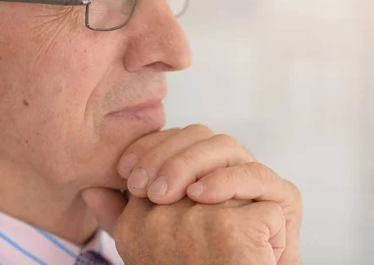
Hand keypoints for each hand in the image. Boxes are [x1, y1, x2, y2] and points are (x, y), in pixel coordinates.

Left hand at [115, 125, 301, 263]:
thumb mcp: (146, 239)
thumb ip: (122, 215)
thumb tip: (90, 190)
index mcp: (200, 167)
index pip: (174, 139)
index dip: (148, 147)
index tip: (124, 171)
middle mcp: (228, 166)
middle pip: (199, 135)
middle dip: (166, 155)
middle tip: (144, 187)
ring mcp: (256, 178)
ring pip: (226, 145)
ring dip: (191, 163)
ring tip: (169, 194)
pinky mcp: (283, 196)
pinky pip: (258, 175)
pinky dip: (227, 180)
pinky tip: (201, 196)